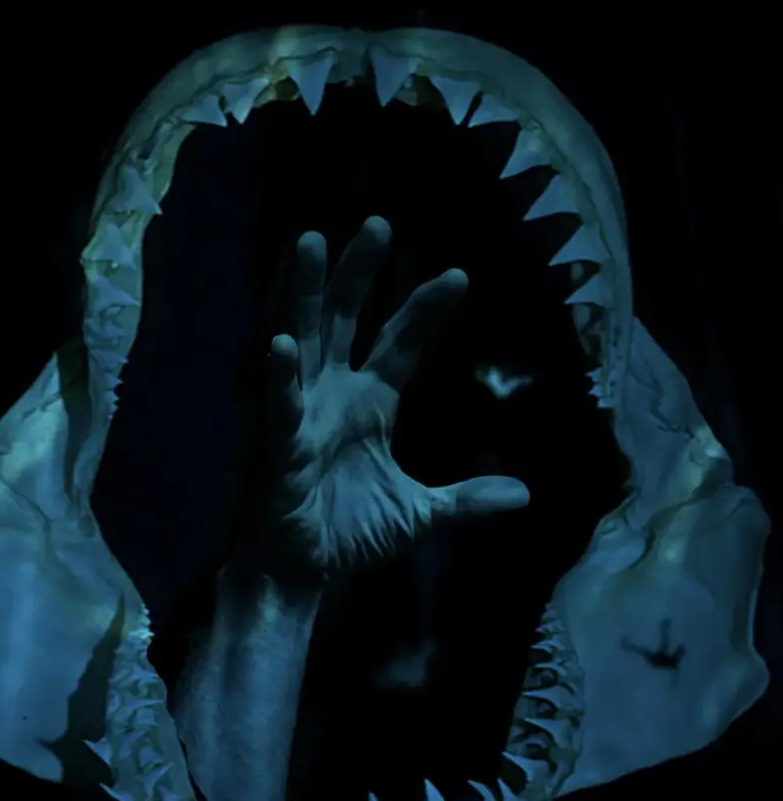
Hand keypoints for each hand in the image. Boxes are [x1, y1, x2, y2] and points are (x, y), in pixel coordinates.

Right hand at [256, 216, 529, 582]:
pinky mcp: (275, 446)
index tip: (458, 276)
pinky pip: (277, 406)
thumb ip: (466, 499)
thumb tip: (525, 494)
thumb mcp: (419, 514)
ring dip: (305, 292)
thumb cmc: (347, 537)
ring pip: (302, 338)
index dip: (424, 310)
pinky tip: (282, 342)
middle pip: (345, 321)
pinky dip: (278, 376)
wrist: (299, 576)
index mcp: (368, 405)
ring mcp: (299, 414)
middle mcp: (331, 396)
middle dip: (358, 273)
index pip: (399, 344)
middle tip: (380, 223)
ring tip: (313, 240)